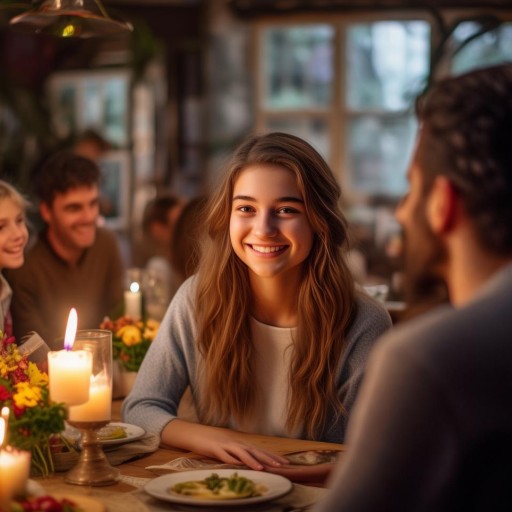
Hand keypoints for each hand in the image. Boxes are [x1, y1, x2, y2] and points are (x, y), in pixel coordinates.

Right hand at [161, 420, 289, 470]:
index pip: (260, 450)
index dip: (273, 456)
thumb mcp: (230, 447)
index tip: (286, 463)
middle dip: (269, 459)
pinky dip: (233, 460)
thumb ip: (241, 454)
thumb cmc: (213, 442)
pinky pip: (225, 456)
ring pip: (242, 453)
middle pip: (255, 451)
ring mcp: (226, 444)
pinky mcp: (214, 448)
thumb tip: (254, 462)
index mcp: (241, 443)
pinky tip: (240, 465)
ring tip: (263, 468)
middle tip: (282, 466)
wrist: (195, 433)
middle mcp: (236, 442)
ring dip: (253, 461)